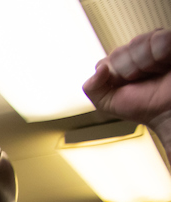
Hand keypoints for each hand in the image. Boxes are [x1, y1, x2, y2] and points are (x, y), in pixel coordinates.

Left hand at [83, 29, 170, 148]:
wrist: (170, 111)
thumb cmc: (147, 107)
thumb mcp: (110, 104)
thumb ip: (93, 89)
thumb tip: (98, 69)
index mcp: (119, 69)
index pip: (105, 62)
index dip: (114, 76)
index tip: (127, 85)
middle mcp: (135, 56)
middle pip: (119, 52)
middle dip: (129, 70)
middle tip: (144, 80)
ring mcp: (153, 47)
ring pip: (137, 43)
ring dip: (145, 62)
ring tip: (156, 72)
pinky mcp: (169, 42)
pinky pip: (159, 36)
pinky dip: (160, 51)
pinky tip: (166, 62)